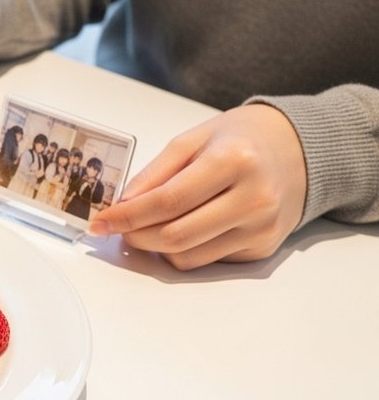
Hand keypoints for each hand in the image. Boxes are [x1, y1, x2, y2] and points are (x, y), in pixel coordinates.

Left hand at [91, 105, 306, 269]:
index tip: (100, 222)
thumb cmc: (239, 140)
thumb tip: (122, 204)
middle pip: (175, 235)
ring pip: (187, 256)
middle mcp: (253, 198)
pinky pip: (206, 260)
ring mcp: (261, 228)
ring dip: (154, 247)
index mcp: (234, 161)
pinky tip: (180, 227)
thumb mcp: (193, 139)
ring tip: (146, 226)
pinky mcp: (262, 247)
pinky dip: (182, 249)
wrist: (298, 150)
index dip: (127, 215)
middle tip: (116, 226)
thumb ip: (154, 172)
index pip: (168, 201)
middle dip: (135, 235)